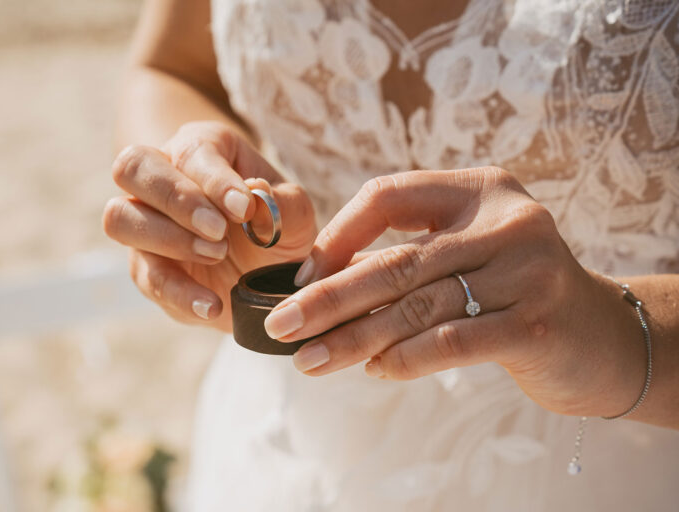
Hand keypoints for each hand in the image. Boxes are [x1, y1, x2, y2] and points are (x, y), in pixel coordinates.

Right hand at [103, 121, 315, 330]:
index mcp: (202, 149)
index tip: (243, 208)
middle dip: (175, 199)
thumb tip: (257, 194)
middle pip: (132, 166)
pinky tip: (211, 304)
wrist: (267, 274)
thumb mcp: (294, 215)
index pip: (193, 152)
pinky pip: (145, 276)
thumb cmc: (277, 227)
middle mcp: (162, 177)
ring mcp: (145, 222)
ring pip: (119, 217)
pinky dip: (178, 293)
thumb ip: (282, 205)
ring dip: (167, 239)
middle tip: (217, 230)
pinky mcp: (146, 267)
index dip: (215, 181)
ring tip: (217, 255)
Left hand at [264, 167, 647, 417]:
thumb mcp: (466, 252)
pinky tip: (376, 370)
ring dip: (355, 338)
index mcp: (479, 188)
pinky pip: (451, 342)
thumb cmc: (512, 290)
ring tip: (311, 361)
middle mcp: (506, 221)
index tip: (301, 275)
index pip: (388, 195)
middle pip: (395, 261)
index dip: (337, 234)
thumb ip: (409, 256)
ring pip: (417, 307)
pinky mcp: (536, 324)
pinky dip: (406, 358)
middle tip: (281, 325)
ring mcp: (526, 271)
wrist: (598, 335)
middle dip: (329, 298)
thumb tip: (319, 284)